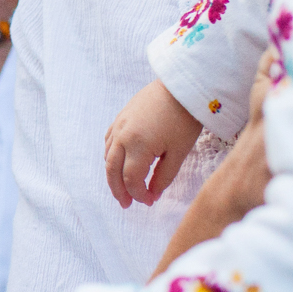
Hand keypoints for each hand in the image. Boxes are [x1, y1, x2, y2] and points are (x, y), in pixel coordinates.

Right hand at [105, 80, 202, 206]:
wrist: (181, 87)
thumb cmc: (184, 119)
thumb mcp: (178, 152)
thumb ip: (163, 176)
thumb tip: (153, 194)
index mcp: (138, 146)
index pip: (131, 179)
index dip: (139, 194)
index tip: (150, 202)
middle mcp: (123, 136)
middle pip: (113, 171)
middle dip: (119, 190)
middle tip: (127, 204)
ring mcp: (119, 125)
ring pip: (108, 156)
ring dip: (112, 175)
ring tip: (121, 188)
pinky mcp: (121, 117)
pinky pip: (109, 141)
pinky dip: (111, 157)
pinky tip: (119, 163)